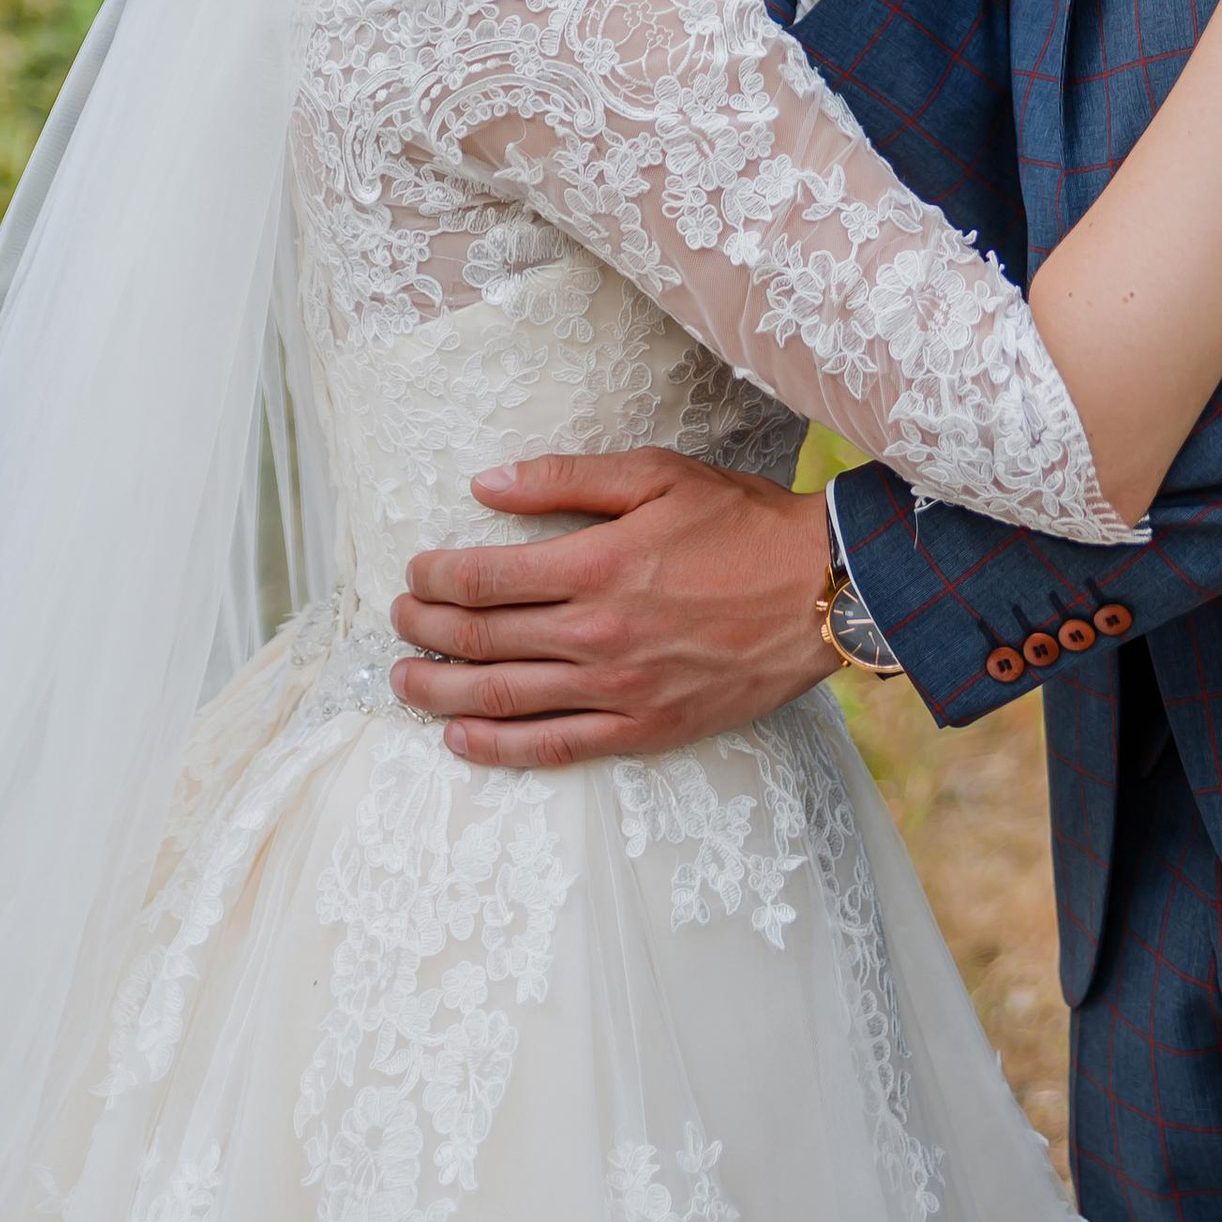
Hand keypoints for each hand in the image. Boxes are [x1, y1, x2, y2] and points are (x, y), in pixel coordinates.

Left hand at [390, 452, 839, 765]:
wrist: (824, 593)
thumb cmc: (743, 524)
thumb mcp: (659, 475)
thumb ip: (567, 478)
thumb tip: (486, 483)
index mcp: (597, 564)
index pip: (483, 579)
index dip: (434, 578)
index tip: (413, 573)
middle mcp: (598, 633)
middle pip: (480, 639)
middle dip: (423, 630)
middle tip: (396, 622)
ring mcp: (620, 689)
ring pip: (503, 698)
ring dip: (440, 690)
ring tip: (403, 681)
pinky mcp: (645, 729)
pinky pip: (554, 746)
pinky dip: (497, 747)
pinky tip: (460, 738)